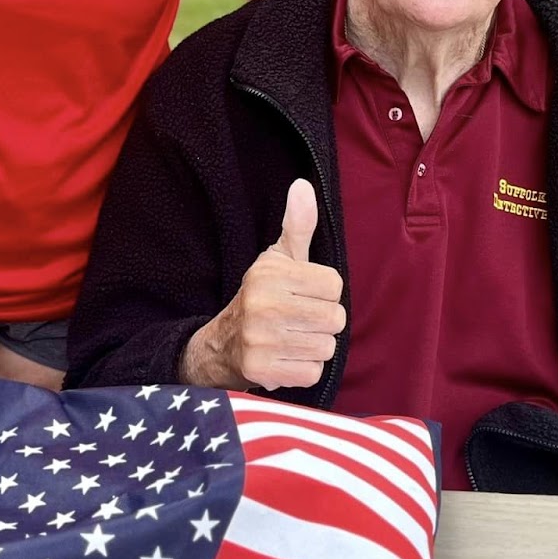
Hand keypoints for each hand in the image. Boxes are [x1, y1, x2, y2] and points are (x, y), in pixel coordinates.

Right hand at [180, 180, 345, 391]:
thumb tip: (303, 185)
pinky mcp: (261, 370)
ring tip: (292, 339)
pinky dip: (304, 369)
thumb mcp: (278, 258)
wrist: (223, 344)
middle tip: (300, 321)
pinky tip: (286, 358)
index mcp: (270, 273)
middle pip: (335, 319)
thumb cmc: (262, 296)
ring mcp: (261, 339)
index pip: (334, 286)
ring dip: (314, 347)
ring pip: (326, 347)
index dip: (325, 293)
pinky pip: (312, 372)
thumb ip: (298, 225)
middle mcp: (263, 304)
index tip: (304, 296)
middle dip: (323, 323)